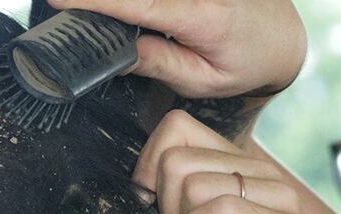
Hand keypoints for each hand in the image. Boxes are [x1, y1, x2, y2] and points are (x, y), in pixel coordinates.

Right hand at [49, 0, 305, 99]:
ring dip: (113, 6)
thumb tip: (116, 54)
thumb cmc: (244, 64)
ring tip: (78, 11)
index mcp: (199, 16)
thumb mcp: (204, 80)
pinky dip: (131, 6)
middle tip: (60, 7)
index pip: (136, 4)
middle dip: (96, 3)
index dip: (92, 0)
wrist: (280, 36)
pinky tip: (112, 14)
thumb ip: (159, 64)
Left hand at [135, 111, 340, 213]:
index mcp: (241, 167)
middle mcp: (262, 172)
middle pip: (177, 156)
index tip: (156, 206)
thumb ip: (178, 200)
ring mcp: (277, 196)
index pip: (177, 126)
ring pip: (193, 183)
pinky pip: (221, 210)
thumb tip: (142, 176)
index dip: (150, 166)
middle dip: (165, 203)